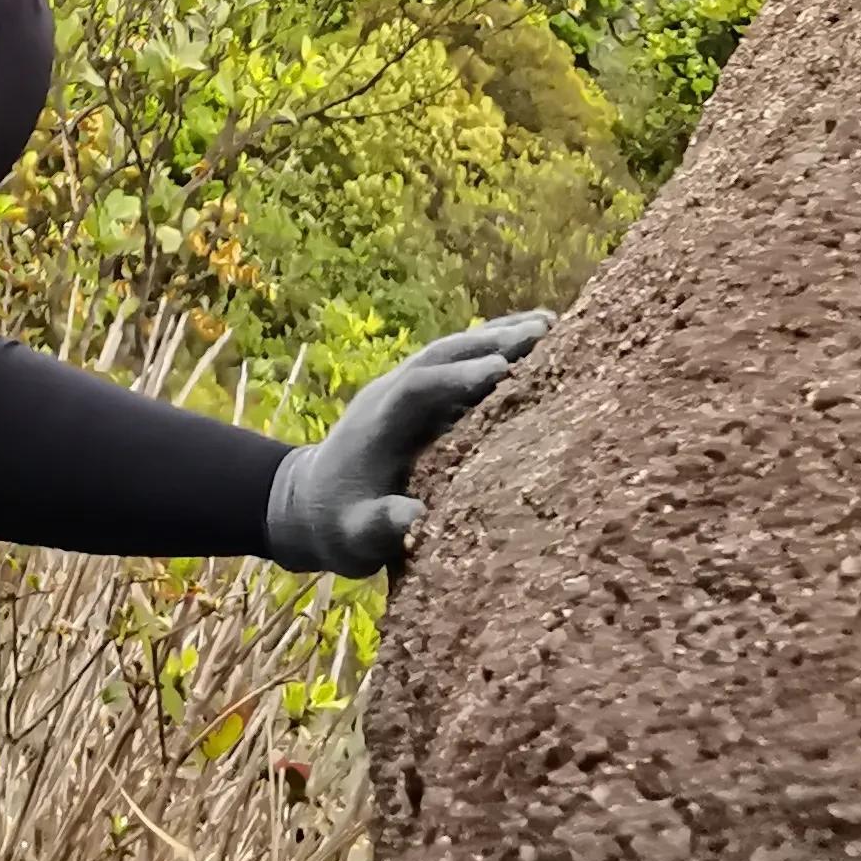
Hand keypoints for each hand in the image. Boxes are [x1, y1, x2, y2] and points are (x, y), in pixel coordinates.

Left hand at [265, 310, 553, 574]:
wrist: (308, 503)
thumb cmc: (337, 524)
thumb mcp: (355, 535)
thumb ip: (381, 525)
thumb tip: (417, 521)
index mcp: (378, 423)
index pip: (418, 388)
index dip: (457, 378)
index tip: (502, 369)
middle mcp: (391, 393)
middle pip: (441, 356)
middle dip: (490, 342)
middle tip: (546, 332)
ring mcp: (402, 388)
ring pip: (451, 350)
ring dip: (496, 335)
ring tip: (551, 325)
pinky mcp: (417, 394)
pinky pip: (455, 361)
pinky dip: (490, 346)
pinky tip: (530, 340)